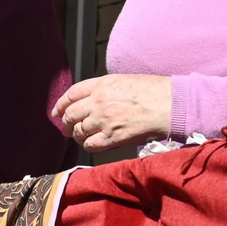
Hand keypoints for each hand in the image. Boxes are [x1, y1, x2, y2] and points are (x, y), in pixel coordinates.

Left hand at [50, 74, 172, 151]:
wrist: (169, 104)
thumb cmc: (152, 91)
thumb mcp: (122, 80)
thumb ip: (103, 88)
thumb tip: (90, 99)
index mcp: (101, 85)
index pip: (71, 94)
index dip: (61, 104)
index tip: (57, 111)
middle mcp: (98, 102)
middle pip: (70, 114)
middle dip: (66, 122)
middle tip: (66, 128)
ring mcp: (104, 120)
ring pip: (78, 131)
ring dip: (77, 135)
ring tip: (80, 136)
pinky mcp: (113, 137)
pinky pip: (91, 144)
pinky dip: (88, 145)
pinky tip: (91, 143)